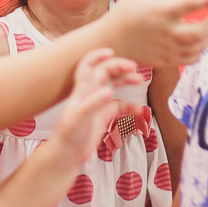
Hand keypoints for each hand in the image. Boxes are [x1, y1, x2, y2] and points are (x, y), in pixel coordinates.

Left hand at [51, 49, 135, 163]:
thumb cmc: (69, 135)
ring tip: (140, 79)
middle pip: (105, 72)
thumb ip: (94, 103)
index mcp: (83, 89)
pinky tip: (138, 110)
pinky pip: (119, 106)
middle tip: (134, 67)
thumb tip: (109, 91)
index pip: (88, 65)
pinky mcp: (103, 116)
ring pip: (113, 85)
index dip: (98, 55)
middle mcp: (90, 93)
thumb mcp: (81, 117)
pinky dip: (129, 106)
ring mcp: (97, 104)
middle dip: (119, 66)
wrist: (67, 154)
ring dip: (126, 80)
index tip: (112, 52)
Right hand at [106, 0, 207, 66]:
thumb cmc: (125, 13)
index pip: (189, 4)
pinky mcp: (166, 60)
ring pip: (197, 46)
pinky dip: (199, 50)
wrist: (110, 41)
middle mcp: (166, 31)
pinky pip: (191, 59)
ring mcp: (167, 48)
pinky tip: (198, 41)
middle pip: (199, 31)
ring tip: (207, 26)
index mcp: (161, 11)